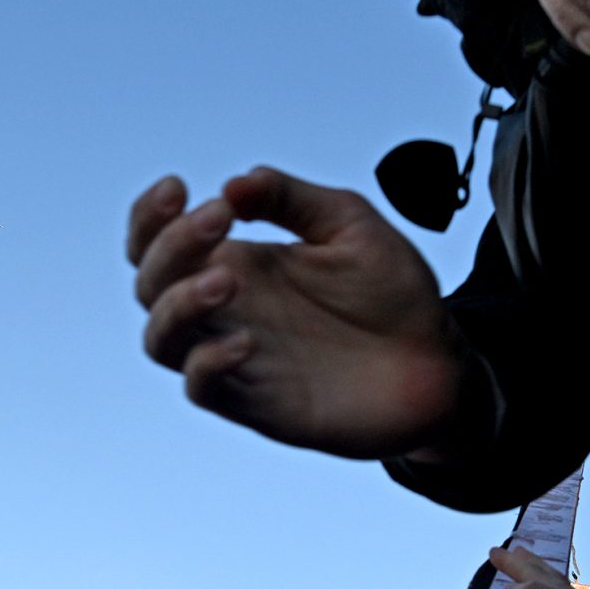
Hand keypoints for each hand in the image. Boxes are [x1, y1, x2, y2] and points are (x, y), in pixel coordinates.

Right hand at [129, 169, 472, 458]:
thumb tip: (235, 184)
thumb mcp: (349, 224)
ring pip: (162, 339)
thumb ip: (292, 199)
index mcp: (239, 263)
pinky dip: (209, 363)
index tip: (179, 185)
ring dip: (177, 304)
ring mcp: (236, 359)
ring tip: (226, 278)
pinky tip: (247, 341)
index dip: (150, 216)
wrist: (440, 364)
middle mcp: (227, 312)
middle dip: (170, 245)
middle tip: (218, 219)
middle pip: (151, 283)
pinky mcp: (257, 404)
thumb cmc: (393, 294)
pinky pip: (203, 389)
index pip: (159, 242)